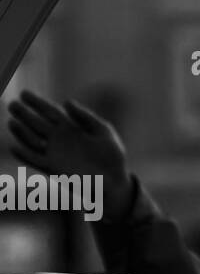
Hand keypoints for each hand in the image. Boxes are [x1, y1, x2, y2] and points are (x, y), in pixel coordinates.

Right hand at [6, 90, 132, 221]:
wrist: (114, 180)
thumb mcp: (102, 131)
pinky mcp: (54, 169)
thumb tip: (66, 101)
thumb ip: (85, 117)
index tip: (24, 93)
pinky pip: (35, 160)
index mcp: (72, 128)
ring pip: (33, 140)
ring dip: (22, 132)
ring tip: (11, 122)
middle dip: (25, 114)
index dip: (38, 103)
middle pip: (38, 124)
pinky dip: (24, 155)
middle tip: (12, 103)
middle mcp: (60, 140)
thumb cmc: (111, 155)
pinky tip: (14, 147)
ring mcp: (55, 154)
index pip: (51, 112)